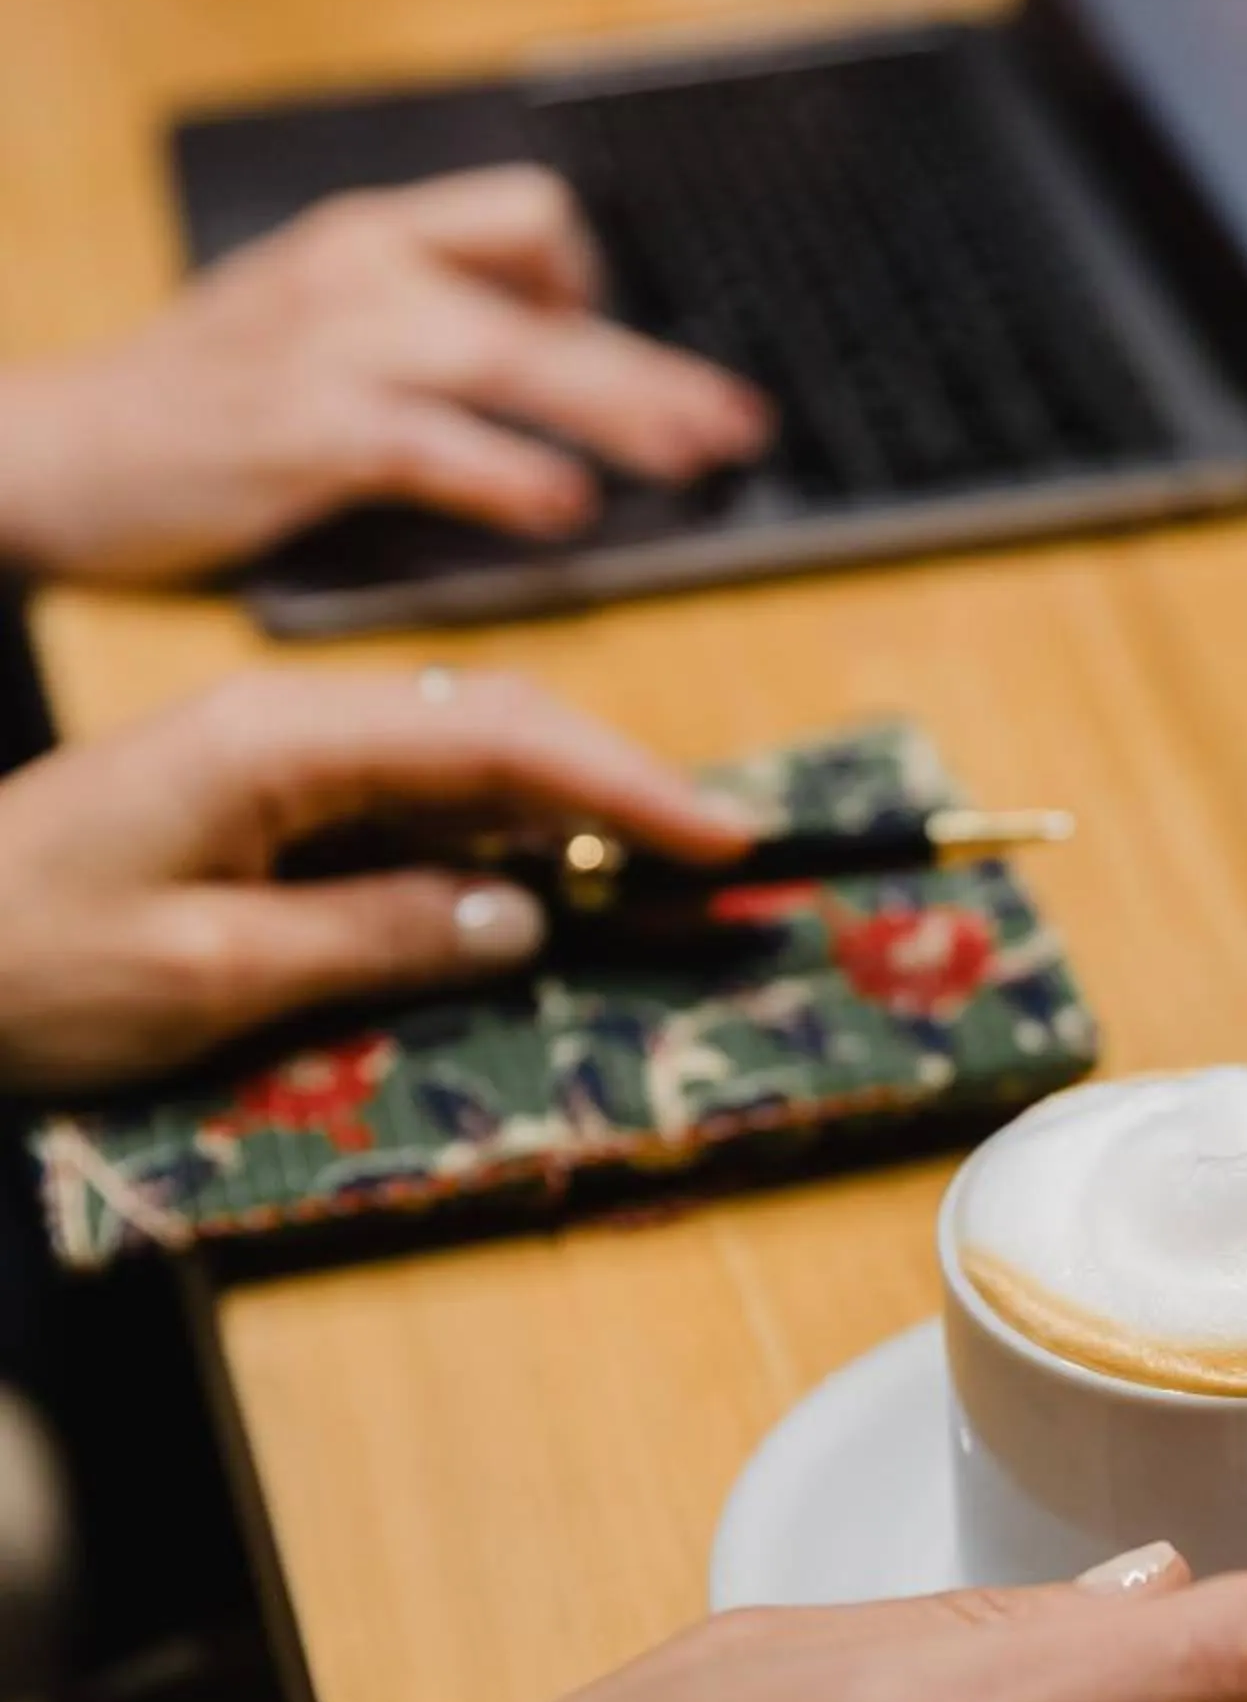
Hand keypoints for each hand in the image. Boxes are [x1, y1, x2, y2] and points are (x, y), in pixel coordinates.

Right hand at [0, 168, 766, 585]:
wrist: (55, 449)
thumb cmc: (196, 404)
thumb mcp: (311, 327)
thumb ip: (421, 326)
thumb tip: (546, 356)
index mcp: (373, 239)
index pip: (530, 213)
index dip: (593, 281)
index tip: (621, 348)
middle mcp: (363, 272)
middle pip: (550, 302)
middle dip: (656, 369)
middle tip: (737, 426)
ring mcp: (331, 346)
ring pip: (513, 361)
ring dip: (618, 412)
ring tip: (692, 462)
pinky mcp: (301, 430)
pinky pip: (431, 443)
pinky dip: (507, 475)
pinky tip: (563, 510)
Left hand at [0, 664, 757, 1095]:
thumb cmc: (24, 962)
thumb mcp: (208, 973)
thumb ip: (375, 936)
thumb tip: (522, 918)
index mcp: (282, 740)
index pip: (496, 735)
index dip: (624, 780)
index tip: (721, 837)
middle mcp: (292, 728)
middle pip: (496, 734)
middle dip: (620, 791)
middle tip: (719, 865)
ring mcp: (277, 764)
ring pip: (462, 770)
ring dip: (565, 819)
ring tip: (661, 879)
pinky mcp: (262, 809)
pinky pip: (407, 812)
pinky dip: (492, 846)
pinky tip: (542, 889)